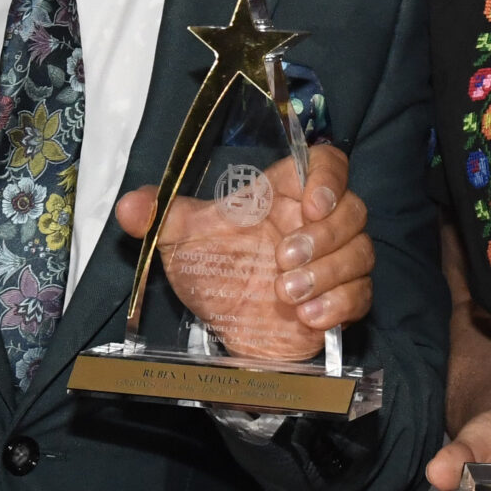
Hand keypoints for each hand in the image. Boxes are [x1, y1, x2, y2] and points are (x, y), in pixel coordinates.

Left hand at [114, 144, 372, 356]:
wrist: (225, 326)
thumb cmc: (213, 271)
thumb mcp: (180, 240)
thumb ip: (159, 217)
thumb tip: (128, 207)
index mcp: (285, 194)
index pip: (327, 164)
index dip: (329, 179)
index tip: (310, 205)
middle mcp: (316, 223)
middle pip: (353, 210)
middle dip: (323, 238)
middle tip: (283, 261)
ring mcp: (334, 260)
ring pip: (362, 252)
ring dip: (329, 273)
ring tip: (287, 295)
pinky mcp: (343, 298)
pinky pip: (362, 293)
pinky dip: (339, 304)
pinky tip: (307, 316)